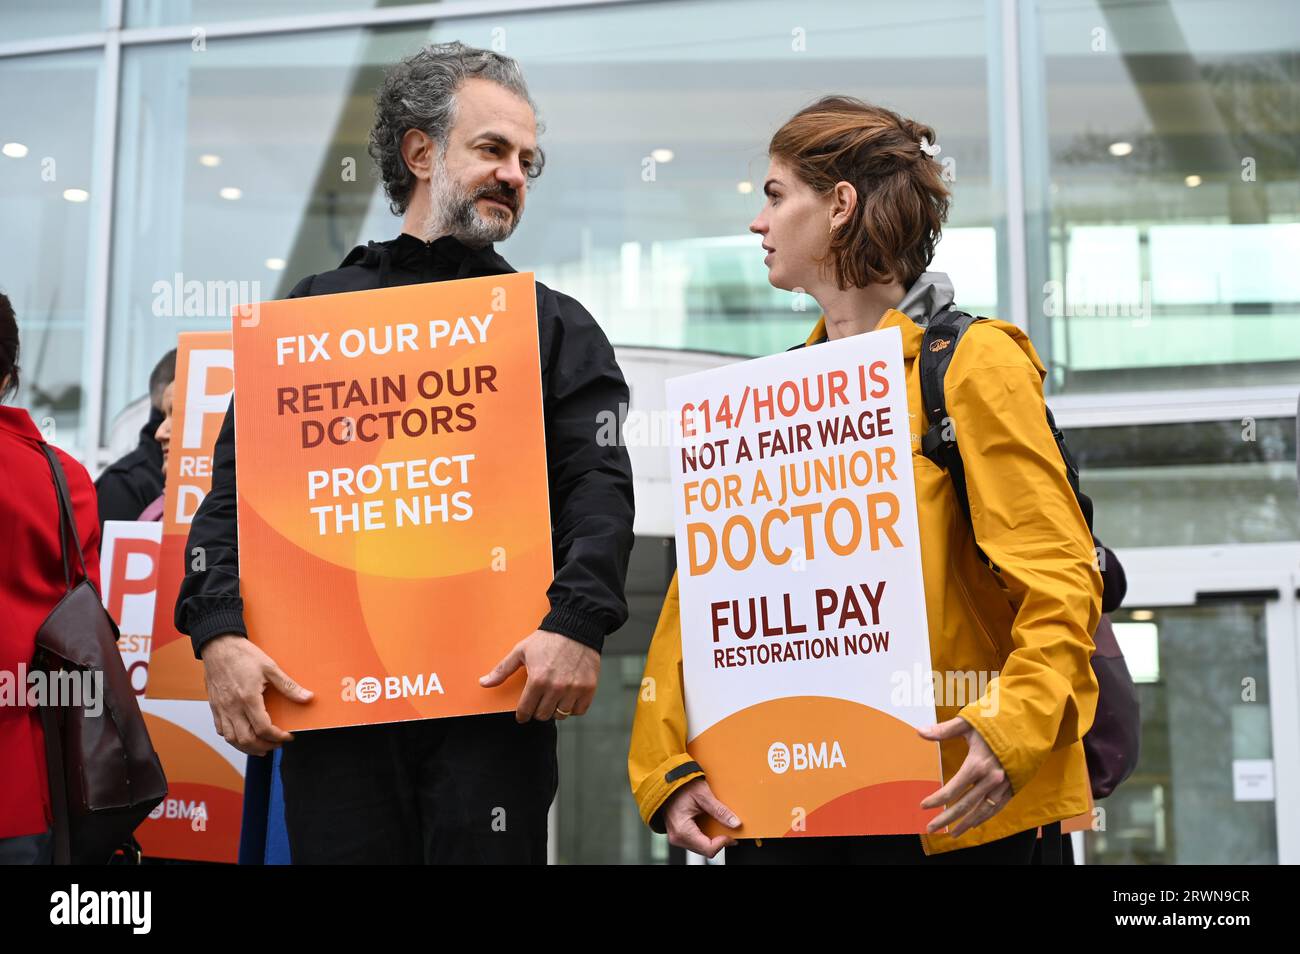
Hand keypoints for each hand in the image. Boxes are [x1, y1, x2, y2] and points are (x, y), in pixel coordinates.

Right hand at [201, 634, 312, 755]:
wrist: (219, 646)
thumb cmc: (243, 655)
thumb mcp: (270, 667)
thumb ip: (288, 686)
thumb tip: (308, 697)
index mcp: (248, 698)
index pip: (263, 728)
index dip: (277, 737)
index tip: (287, 736)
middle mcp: (232, 707)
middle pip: (246, 739)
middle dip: (264, 746)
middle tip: (277, 744)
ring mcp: (221, 709)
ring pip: (232, 739)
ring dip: (248, 747)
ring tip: (262, 746)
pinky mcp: (214, 707)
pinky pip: (220, 730)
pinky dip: (233, 739)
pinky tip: (243, 736)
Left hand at [479, 629, 598, 722]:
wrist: (576, 627)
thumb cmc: (547, 639)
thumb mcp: (521, 651)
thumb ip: (502, 670)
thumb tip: (483, 683)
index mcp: (537, 680)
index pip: (526, 711)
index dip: (522, 714)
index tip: (523, 714)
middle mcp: (556, 687)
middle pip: (543, 715)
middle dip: (538, 710)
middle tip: (539, 701)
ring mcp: (574, 689)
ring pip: (561, 715)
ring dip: (556, 709)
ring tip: (554, 698)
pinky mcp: (588, 688)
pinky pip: (579, 710)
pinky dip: (573, 707)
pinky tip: (568, 697)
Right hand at [662, 778, 740, 857]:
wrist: (666, 783)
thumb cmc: (680, 787)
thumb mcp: (703, 795)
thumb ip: (719, 811)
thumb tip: (735, 823)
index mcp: (682, 830)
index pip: (708, 848)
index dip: (723, 842)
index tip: (732, 835)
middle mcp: (678, 838)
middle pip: (705, 850)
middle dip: (719, 841)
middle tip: (728, 829)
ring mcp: (677, 837)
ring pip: (701, 847)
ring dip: (712, 839)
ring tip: (718, 825)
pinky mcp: (679, 835)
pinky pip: (696, 842)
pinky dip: (705, 836)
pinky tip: (709, 825)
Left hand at [918, 716, 1011, 836]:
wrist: (1030, 723)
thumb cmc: (997, 720)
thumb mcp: (969, 722)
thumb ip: (943, 730)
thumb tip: (919, 731)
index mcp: (978, 763)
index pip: (952, 789)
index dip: (936, 799)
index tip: (923, 806)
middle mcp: (991, 778)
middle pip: (965, 805)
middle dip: (946, 818)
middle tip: (931, 828)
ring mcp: (1004, 785)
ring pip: (982, 811)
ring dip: (966, 823)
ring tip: (952, 833)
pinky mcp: (1014, 787)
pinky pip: (997, 808)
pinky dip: (985, 817)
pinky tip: (975, 823)